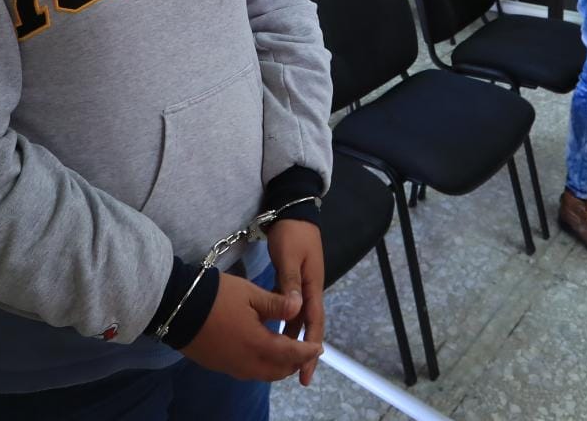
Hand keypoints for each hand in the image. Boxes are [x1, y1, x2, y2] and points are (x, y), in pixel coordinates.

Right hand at [180, 272, 321, 381]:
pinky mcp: (219, 365)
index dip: (307, 351)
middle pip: (278, 371)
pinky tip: (262, 351)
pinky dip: (263, 365)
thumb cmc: (216, 297)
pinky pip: (248, 372)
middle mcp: (247, 363)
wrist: (178, 308)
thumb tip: (300, 306)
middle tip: (304, 350)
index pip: (291, 354)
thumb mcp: (250, 294)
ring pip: (263, 374)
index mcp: (258, 345)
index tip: (319, 348)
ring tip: (286, 352)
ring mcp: (231, 367)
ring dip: (279, 366)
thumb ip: (277, 304)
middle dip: (295, 362)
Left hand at [267, 219, 325, 385]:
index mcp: (312, 286)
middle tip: (299, 376)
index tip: (306, 372)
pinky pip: (291, 308)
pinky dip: (285, 322)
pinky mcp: (293, 280)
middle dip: (304, 351)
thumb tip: (295, 310)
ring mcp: (303, 284)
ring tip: (282, 359)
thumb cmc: (292, 233)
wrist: (294, 210)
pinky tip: (273, 331)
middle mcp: (310, 289)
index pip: (313, 324)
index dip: (310, 349)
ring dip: (292, 338)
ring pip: (299, 318)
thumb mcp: (289, 257)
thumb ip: (290, 283)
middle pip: (308, 326)